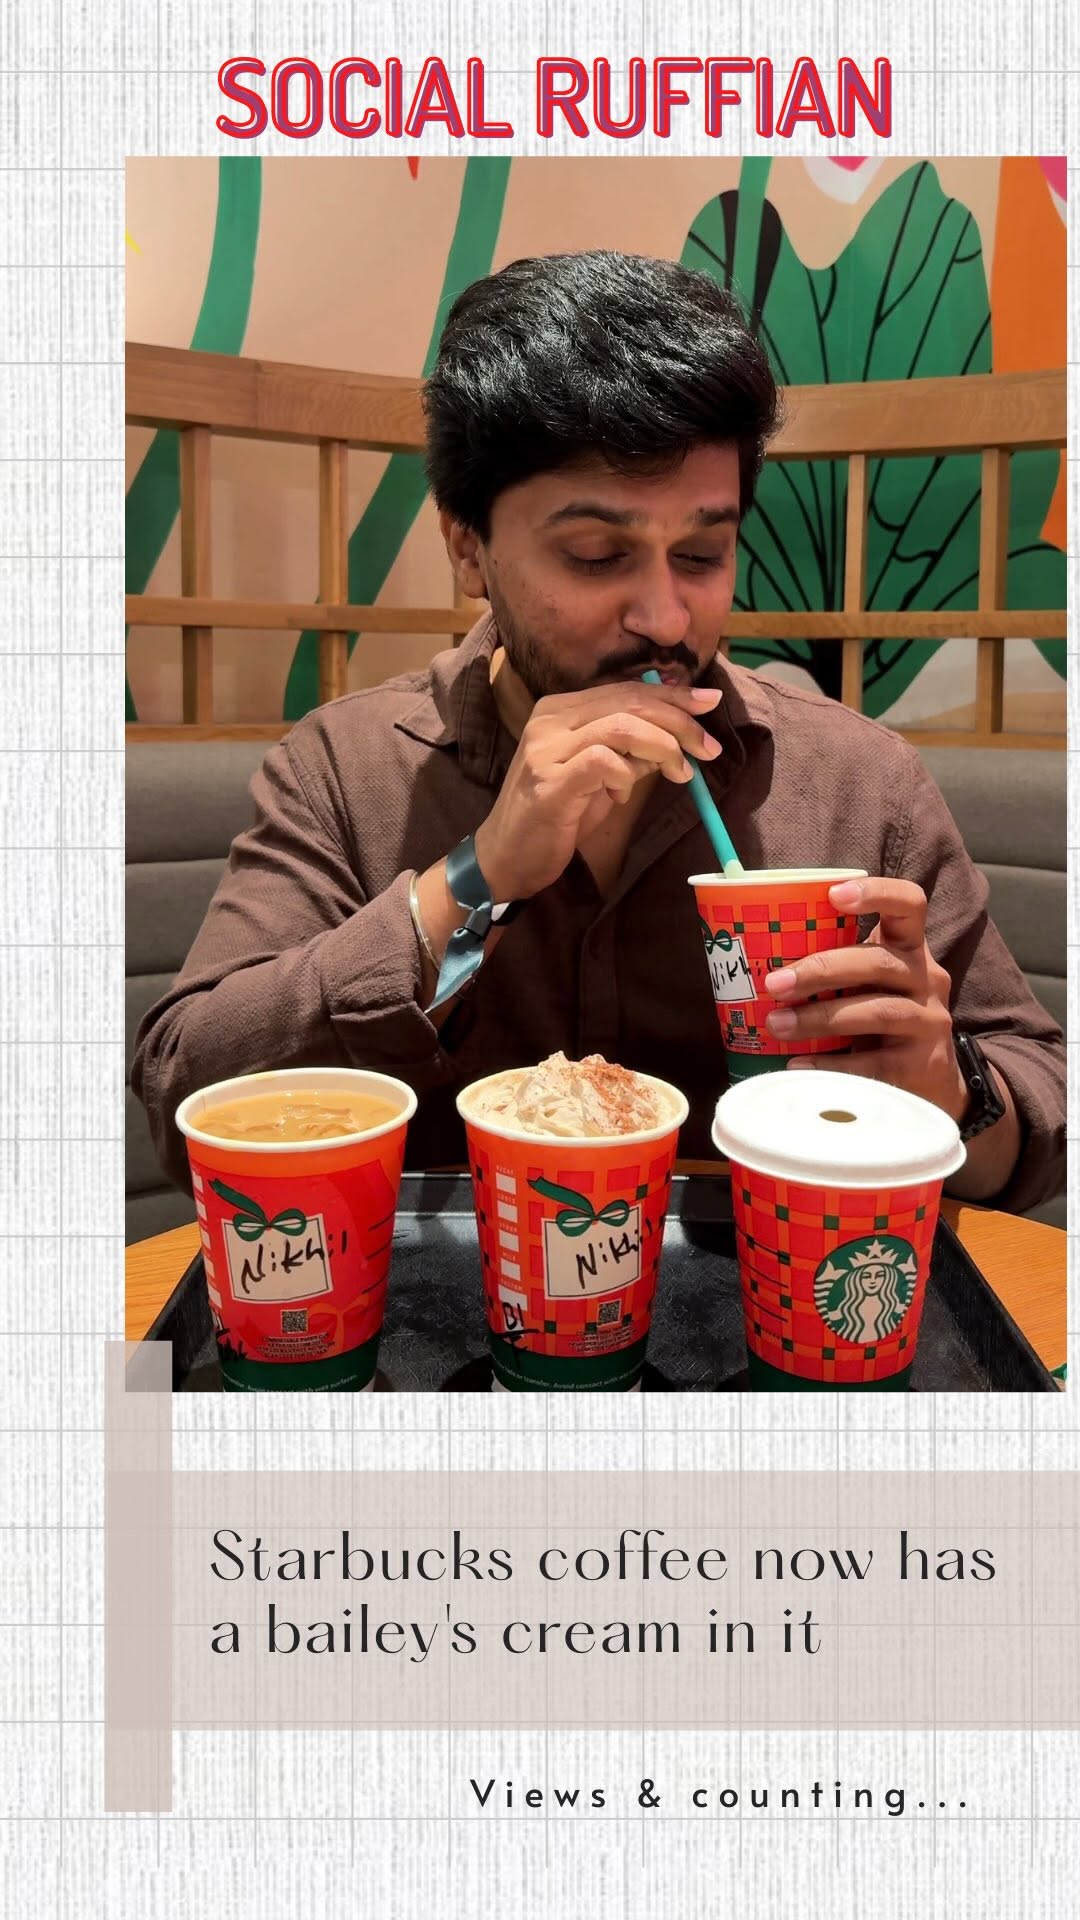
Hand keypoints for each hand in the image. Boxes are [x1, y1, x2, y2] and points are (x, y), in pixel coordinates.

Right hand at [474, 681, 721, 900]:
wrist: (506, 857)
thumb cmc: (556, 816)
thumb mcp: (599, 775)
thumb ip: (629, 750)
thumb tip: (679, 734)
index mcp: (561, 708)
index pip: (626, 689)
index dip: (672, 695)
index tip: (709, 705)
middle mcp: (550, 718)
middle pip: (629, 702)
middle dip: (679, 721)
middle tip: (708, 748)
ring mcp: (546, 748)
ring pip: (621, 726)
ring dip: (663, 747)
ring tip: (680, 774)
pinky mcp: (550, 781)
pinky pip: (605, 762)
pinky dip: (627, 775)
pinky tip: (623, 797)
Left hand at [762, 876, 968, 1122]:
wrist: (927, 1080)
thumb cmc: (879, 1017)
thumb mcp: (867, 983)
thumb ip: (834, 964)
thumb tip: (754, 955)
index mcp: (909, 947)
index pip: (909, 904)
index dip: (876, 893)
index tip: (833, 894)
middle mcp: (926, 978)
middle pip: (880, 962)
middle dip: (822, 970)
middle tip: (774, 984)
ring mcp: (929, 1022)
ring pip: (878, 1012)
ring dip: (821, 1018)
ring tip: (777, 1026)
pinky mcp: (922, 1065)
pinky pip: (875, 1064)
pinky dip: (832, 1064)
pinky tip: (798, 1065)